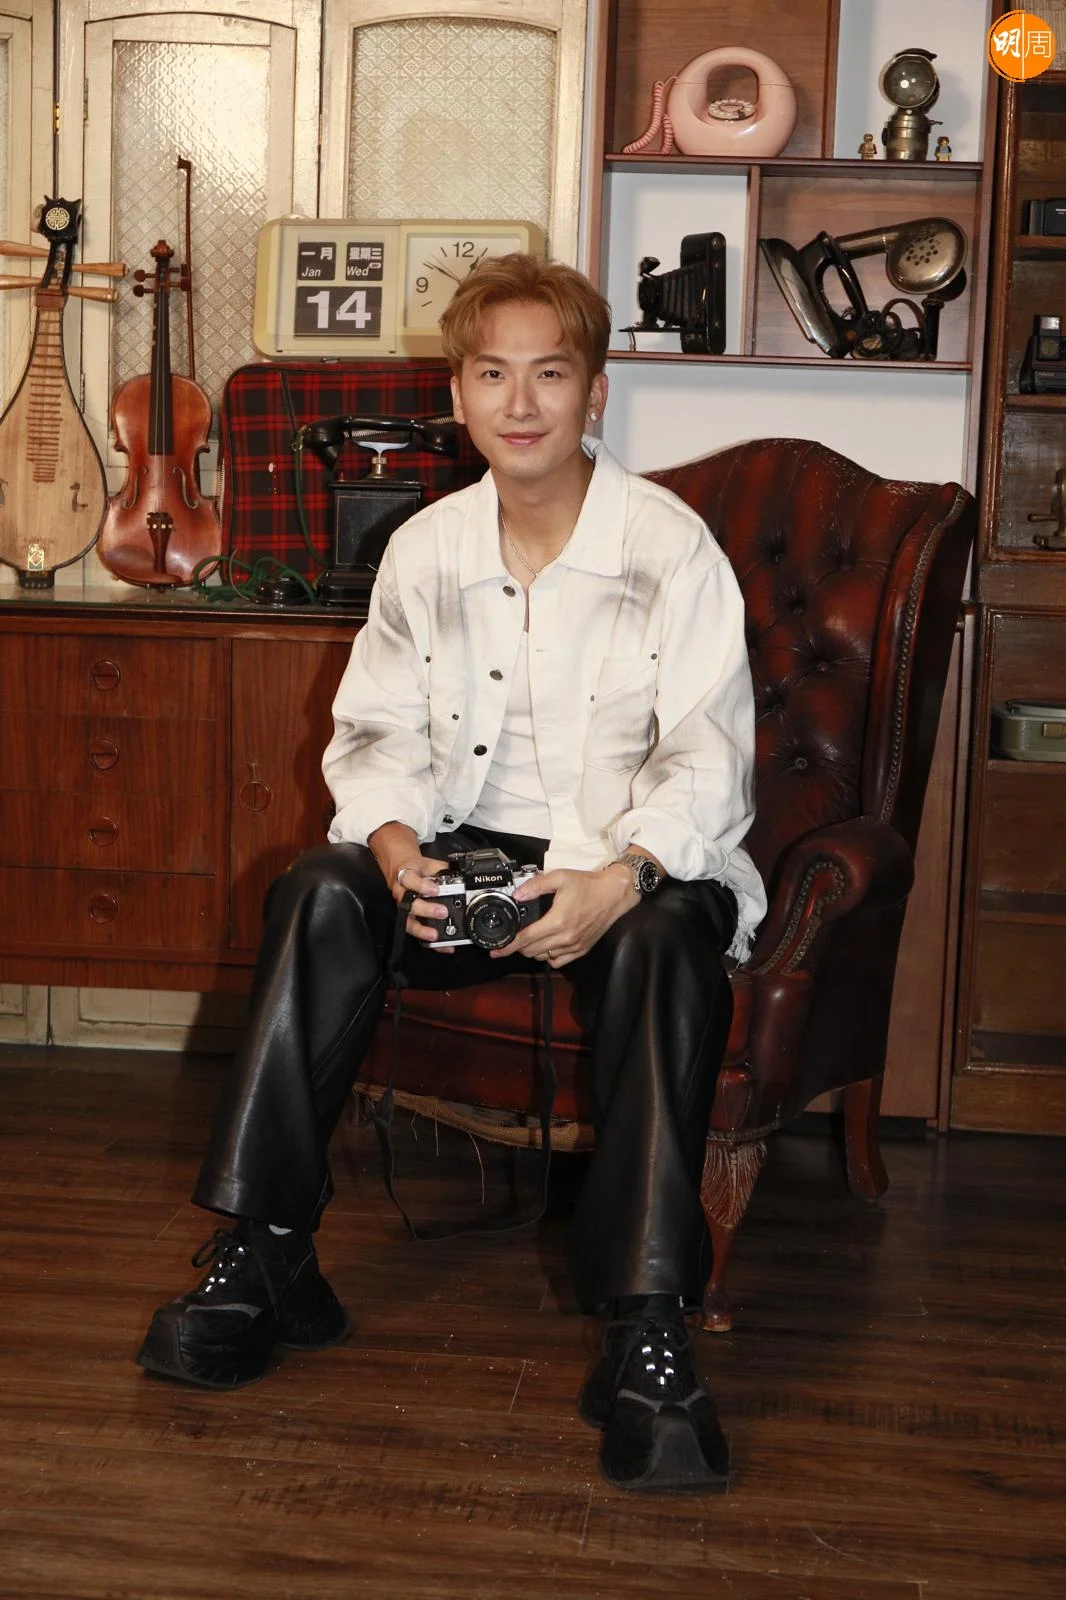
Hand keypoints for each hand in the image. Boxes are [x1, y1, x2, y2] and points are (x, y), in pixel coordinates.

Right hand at [367, 821, 453, 949]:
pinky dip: (427, 939)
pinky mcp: (405, 918)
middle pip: (409, 904)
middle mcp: (401, 894)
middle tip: (442, 912)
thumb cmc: (415, 868)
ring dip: (422, 930)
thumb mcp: (428, 863)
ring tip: (435, 936)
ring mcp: (402, 908)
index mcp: (406, 877)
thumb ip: (442, 869)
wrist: (399, 868)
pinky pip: (415, 930)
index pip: (410, 880)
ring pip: (407, 921)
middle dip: (426, 910)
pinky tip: (440, 945)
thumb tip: (462, 874)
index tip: (436, 890)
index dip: (422, 886)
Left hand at [492, 866, 637, 966]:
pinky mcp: (582, 949)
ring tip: (529, 938)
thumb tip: (517, 894)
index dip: (508, 946)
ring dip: (532, 951)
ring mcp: (574, 946)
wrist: (614, 894)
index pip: (526, 939)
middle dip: (518, 946)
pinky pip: (558, 961)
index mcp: (558, 921)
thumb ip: (536, 885)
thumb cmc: (588, 885)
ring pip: (543, 957)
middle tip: (513, 938)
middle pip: (531, 951)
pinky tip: (546, 945)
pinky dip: (548, 955)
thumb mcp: (560, 877)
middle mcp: (565, 938)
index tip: (496, 951)